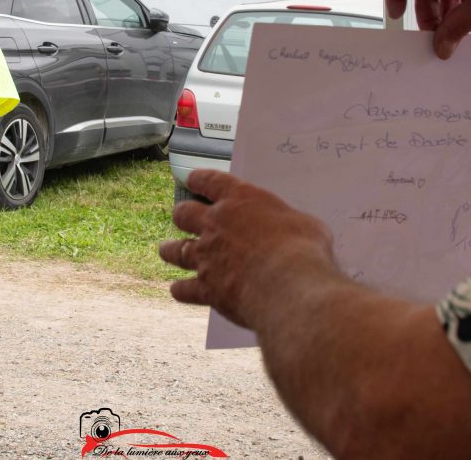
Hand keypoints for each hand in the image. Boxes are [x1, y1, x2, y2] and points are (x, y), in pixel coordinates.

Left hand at [159, 170, 334, 329]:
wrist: (288, 286)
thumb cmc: (303, 250)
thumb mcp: (304, 224)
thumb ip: (287, 224)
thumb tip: (292, 230)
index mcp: (240, 200)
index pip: (210, 181)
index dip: (199, 179)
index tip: (192, 179)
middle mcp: (215, 225)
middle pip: (184, 214)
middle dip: (182, 216)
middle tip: (182, 217)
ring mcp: (206, 257)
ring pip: (176, 250)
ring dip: (170, 250)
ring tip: (166, 250)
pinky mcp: (205, 288)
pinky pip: (184, 289)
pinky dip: (180, 290)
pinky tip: (177, 290)